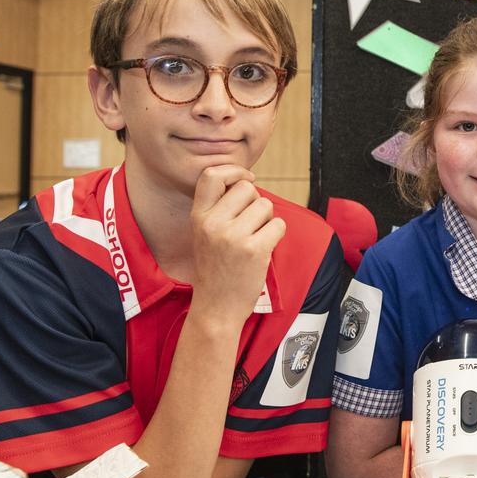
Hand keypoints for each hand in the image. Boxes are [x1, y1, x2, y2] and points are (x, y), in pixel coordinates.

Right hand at [188, 165, 284, 324]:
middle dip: (255, 202)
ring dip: (267, 220)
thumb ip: (220, 207)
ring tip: (253, 239)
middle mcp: (212, 223)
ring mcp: (233, 236)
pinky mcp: (254, 250)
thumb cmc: (216, 267)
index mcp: (198, 216)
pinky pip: (278, 225)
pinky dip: (276, 235)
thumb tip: (248, 180)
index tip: (247, 179)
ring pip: (265, 206)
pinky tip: (263, 248)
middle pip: (247, 188)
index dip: (234, 171)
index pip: (212, 175)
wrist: (216, 306)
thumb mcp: (205, 233)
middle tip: (249, 224)